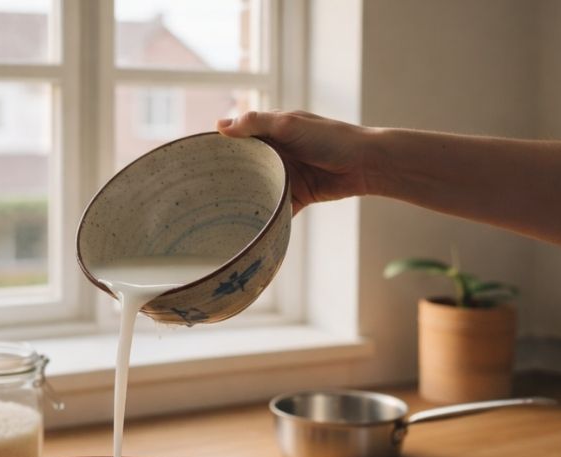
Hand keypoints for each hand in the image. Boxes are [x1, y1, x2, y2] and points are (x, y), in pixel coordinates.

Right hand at [217, 110, 376, 212]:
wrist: (365, 164)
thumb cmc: (330, 137)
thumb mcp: (289, 124)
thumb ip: (256, 123)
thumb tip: (220, 126)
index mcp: (271, 131)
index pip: (238, 138)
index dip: (220, 148)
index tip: (195, 160)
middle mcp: (275, 154)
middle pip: (244, 167)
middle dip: (227, 179)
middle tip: (201, 193)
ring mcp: (285, 176)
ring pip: (258, 190)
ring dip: (245, 200)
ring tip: (219, 214)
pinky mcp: (296, 197)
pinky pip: (276, 209)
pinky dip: (266, 218)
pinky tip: (248, 228)